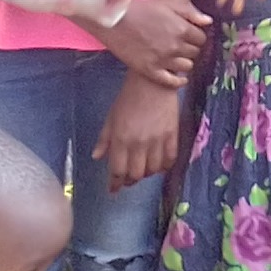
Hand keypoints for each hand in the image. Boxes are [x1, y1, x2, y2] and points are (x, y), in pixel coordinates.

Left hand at [94, 74, 181, 191]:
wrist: (153, 81)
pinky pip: (169, 160)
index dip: (115, 183)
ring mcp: (157, 140)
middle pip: (135, 174)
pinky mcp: (172, 135)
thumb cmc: (128, 97)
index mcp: (121, 138)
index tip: (113, 190)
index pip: (117, 170)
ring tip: (143, 169)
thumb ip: (104, 139)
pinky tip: (159, 164)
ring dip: (147, 174)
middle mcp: (138, 143)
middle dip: (130, 180)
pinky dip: (164, 167)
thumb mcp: (111, 117)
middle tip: (128, 178)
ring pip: (153, 170)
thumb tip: (97, 157)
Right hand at [96, 0, 209, 89]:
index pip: (201, 38)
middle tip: (181, 45)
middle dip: (190, 48)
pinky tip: (179, 77)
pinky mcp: (150, 70)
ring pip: (187, 67)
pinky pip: (172, 82)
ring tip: (175, 56)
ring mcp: (163, 60)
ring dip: (184, 61)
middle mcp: (175, 46)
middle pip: (195, 52)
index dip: (196, 36)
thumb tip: (209, 22)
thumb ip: (189, 13)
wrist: (111, 20)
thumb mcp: (166, 4)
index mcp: (181, 28)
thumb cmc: (138, 8)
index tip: (189, 36)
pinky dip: (178, 81)